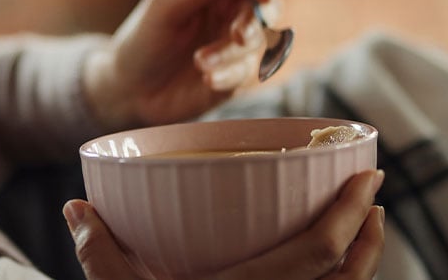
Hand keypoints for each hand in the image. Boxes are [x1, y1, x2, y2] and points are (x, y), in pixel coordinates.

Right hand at [63, 169, 385, 279]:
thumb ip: (100, 255)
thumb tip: (75, 206)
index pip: (320, 252)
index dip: (351, 214)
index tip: (368, 178)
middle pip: (351, 279)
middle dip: (370, 235)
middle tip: (372, 195)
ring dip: (364, 262)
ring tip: (365, 229)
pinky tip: (328, 275)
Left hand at [83, 0, 281, 129]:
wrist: (126, 91)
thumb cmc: (141, 40)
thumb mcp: (166, 8)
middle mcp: (232, 13)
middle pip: (270, 6)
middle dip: (257, 19)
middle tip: (238, 35)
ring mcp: (236, 46)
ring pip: (258, 42)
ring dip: (231, 52)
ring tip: (199, 62)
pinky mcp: (235, 77)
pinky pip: (246, 73)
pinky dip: (228, 75)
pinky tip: (206, 79)